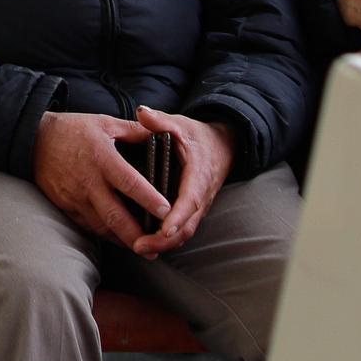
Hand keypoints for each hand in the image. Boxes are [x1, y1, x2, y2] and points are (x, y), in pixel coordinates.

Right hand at [32, 112, 167, 255]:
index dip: (149, 199)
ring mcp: (75, 197)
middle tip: (156, 246)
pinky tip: (118, 238)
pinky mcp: (65, 206)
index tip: (167, 211)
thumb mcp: (104, 123)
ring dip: (122, 240)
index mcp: (102, 158)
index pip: (130, 183)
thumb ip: (134, 130)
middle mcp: (89, 182)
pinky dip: (104, 235)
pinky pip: (87, 226)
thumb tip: (161, 134)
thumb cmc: (71, 130)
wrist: (33, 140)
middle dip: (137, 235)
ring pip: (101, 227)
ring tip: (142, 248)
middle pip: (115, 216)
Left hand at [131, 107, 235, 257]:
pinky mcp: (194, 211)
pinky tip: (147, 243)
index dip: (177, 216)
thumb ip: (161, 120)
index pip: (190, 200)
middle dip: (165, 239)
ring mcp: (199, 206)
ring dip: (165, 243)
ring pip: (186, 232)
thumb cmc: (196, 136)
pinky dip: (168, 240)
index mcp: (198, 174)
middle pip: (187, 225)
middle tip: (139, 246)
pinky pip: (183, 230)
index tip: (163, 229)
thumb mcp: (180, 124)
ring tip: (139, 248)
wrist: (222, 146)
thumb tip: (142, 113)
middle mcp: (201, 195)